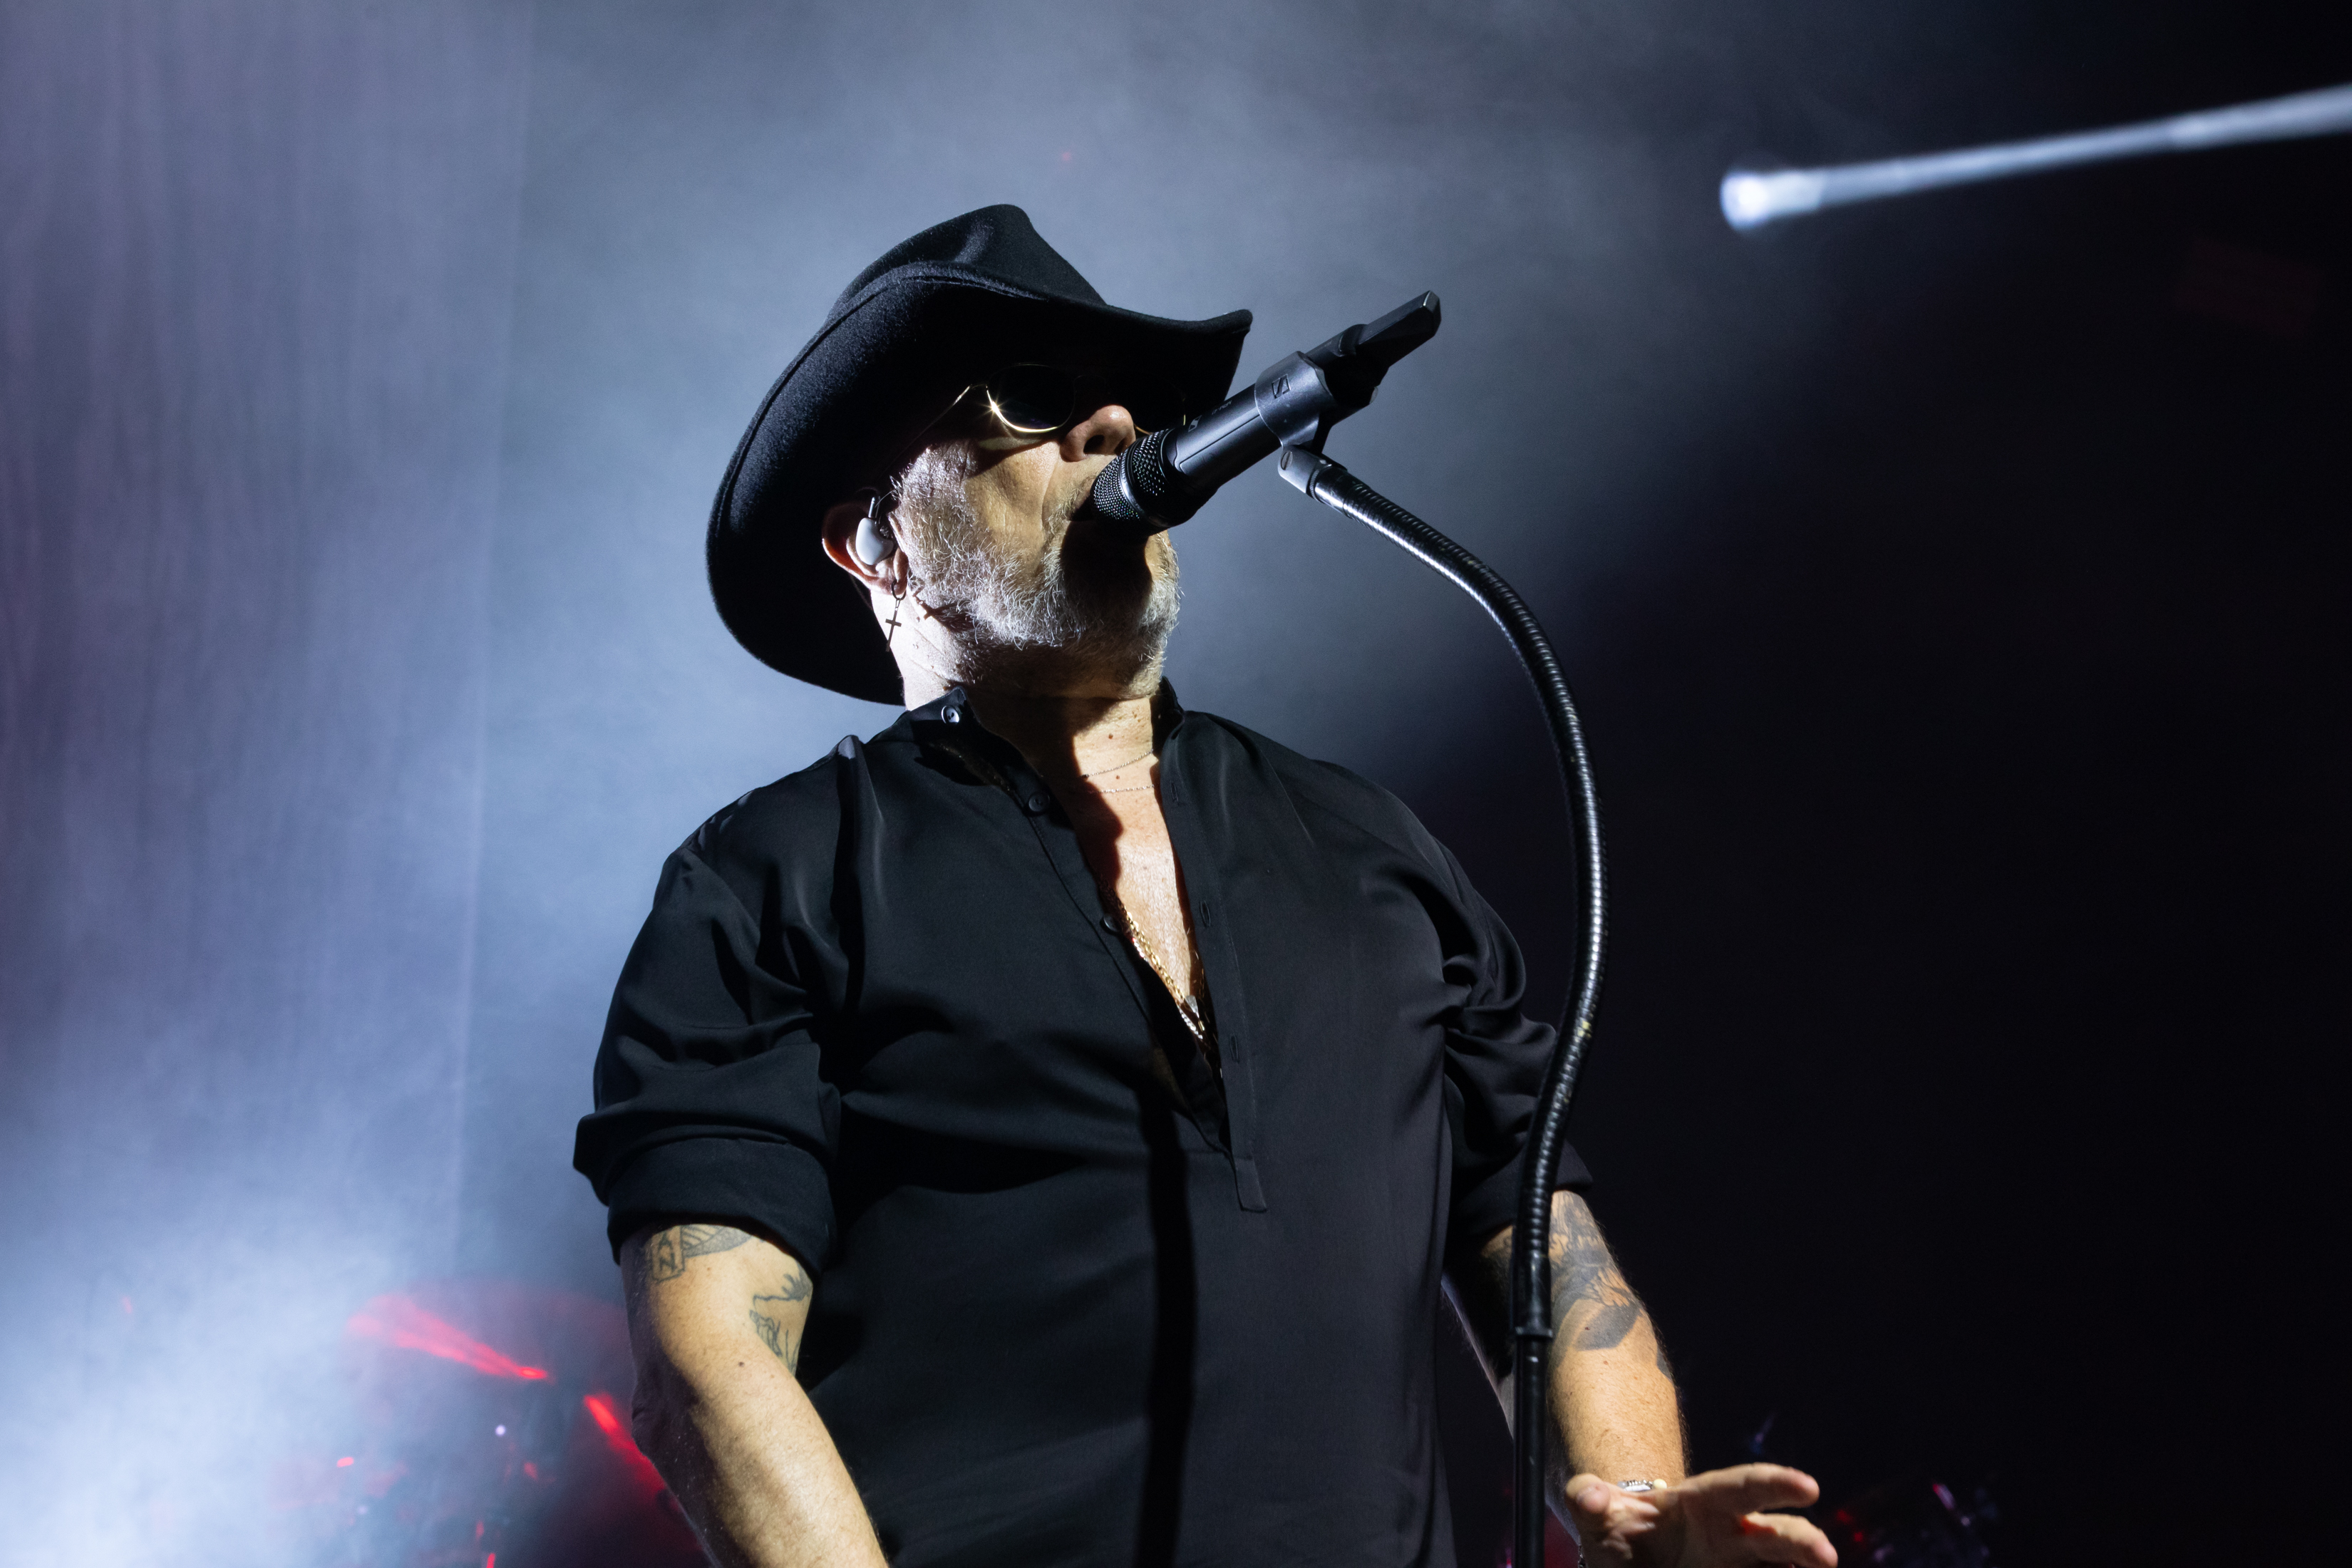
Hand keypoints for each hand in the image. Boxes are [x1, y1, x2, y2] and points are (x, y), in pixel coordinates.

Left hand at [1565, 1464, 1835, 1567]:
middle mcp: (1731, 1535)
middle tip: (1825, 1555)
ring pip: (1780, 1566)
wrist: (1629, 1557)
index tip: (1808, 1486)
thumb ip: (1588, 1499)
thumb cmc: (1617, 1529)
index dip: (1773, 1484)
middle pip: (1773, 1533)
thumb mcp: (1595, 1512)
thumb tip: (1586, 1496)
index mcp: (1700, 1503)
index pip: (1740, 1487)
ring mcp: (1739, 1566)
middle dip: (1800, 1542)